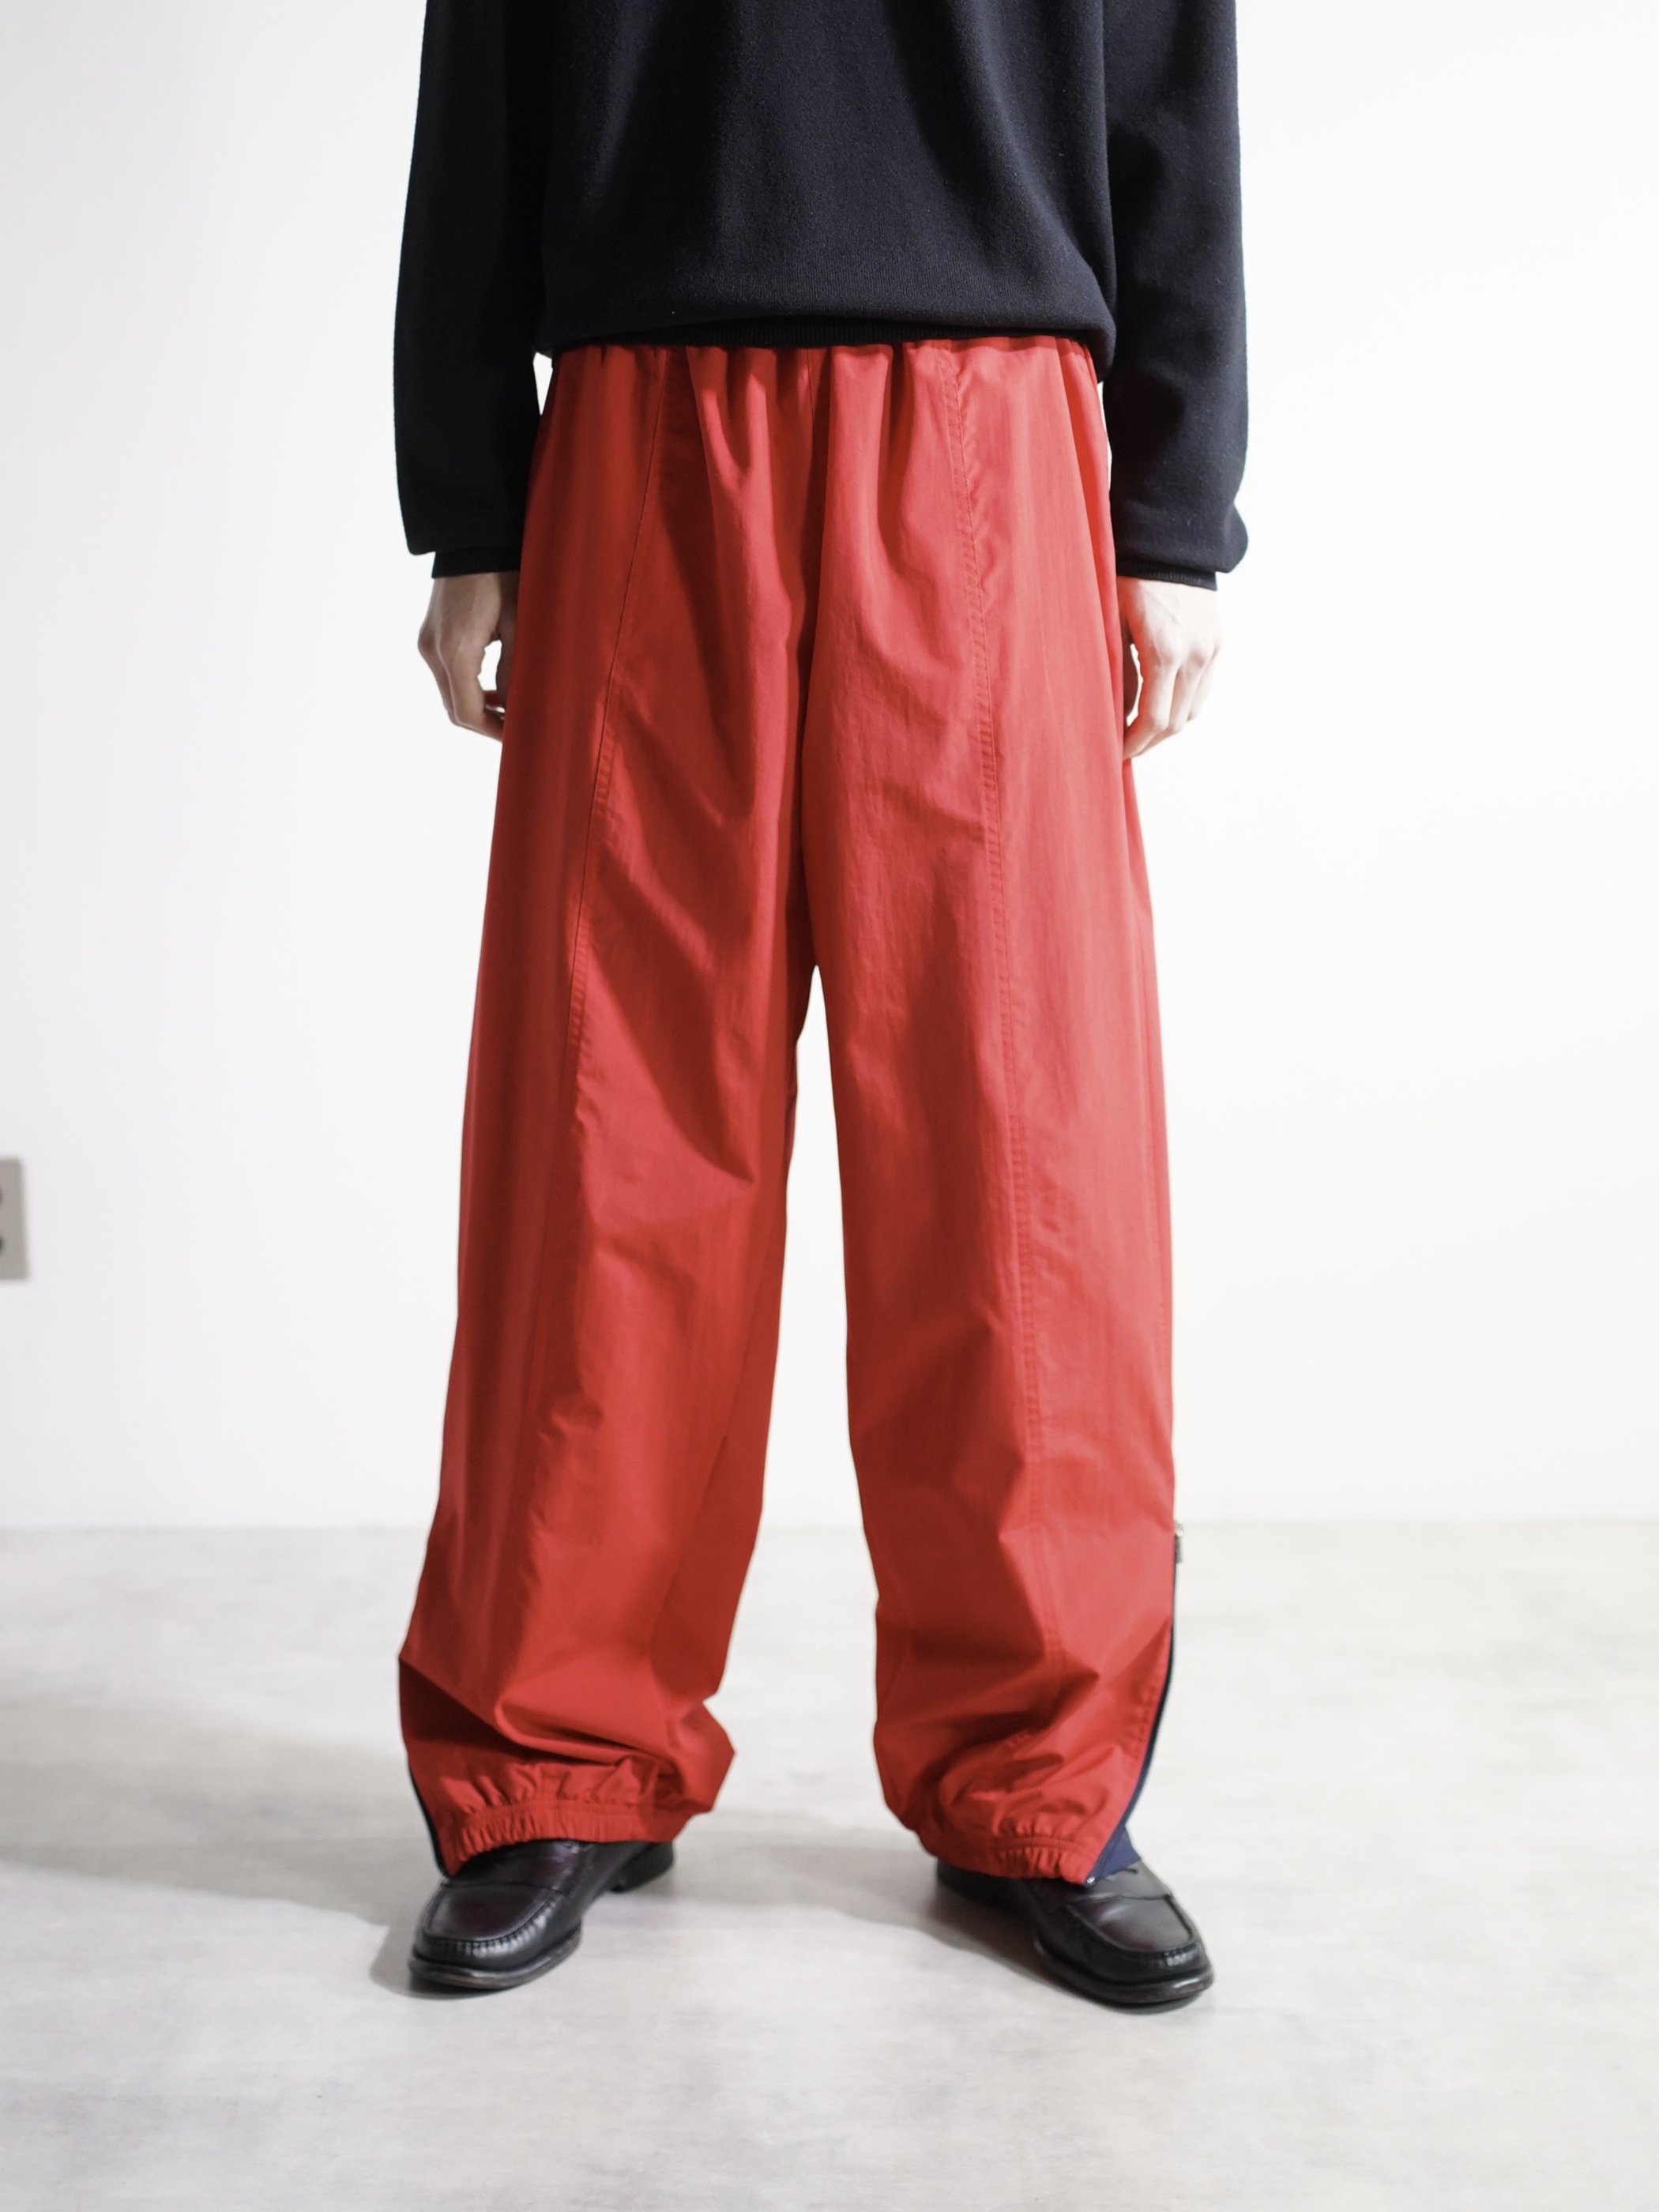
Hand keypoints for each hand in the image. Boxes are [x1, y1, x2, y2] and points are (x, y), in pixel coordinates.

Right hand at [418, 571, 518, 736]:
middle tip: (518, 726)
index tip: (519, 736)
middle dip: (485, 723)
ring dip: (477, 705)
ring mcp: (427, 643)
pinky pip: (447, 674)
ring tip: (510, 707)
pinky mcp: (429, 635)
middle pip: (455, 708)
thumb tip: (514, 708)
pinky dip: (468, 687)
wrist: (473, 536)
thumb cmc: (503, 575)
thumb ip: (515, 671)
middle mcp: (433, 651)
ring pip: (450, 693)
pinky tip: (492, 686)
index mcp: (455, 651)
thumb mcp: (519, 625)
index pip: (467, 713)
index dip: (493, 731)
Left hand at [1116, 577, 1221, 758]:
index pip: (1153, 719)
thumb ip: (1119, 671)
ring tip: (1142, 730)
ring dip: (1167, 727)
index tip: (1116, 752)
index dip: (1134, 743)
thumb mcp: (1114, 623)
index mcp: (1165, 652)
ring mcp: (1210, 650)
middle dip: (1149, 741)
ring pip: (1192, 710)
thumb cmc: (1132, 578)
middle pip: (1175, 723)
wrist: (1172, 541)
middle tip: (1126, 748)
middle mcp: (1195, 656)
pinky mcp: (1217, 643)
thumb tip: (1118, 712)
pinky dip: (1183, 705)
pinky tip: (1162, 704)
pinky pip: (1203, 689)